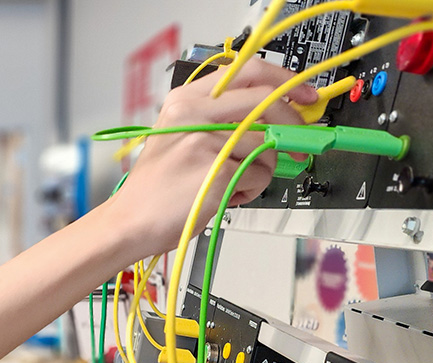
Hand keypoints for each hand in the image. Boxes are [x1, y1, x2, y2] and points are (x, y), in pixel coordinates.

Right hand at [108, 59, 317, 253]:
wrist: (130, 222)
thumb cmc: (155, 188)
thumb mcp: (178, 137)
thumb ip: (219, 119)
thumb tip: (273, 115)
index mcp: (184, 99)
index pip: (247, 71)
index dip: (283, 81)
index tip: (302, 95)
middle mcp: (194, 113)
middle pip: (267, 102)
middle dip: (292, 125)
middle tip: (296, 146)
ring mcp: (206, 141)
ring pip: (267, 145)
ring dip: (260, 170)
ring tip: (232, 183)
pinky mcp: (218, 170)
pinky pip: (259, 174)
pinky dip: (249, 190)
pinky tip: (225, 195)